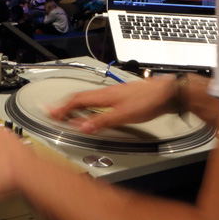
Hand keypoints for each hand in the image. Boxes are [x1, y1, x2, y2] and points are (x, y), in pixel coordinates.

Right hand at [46, 75, 176, 132]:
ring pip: (88, 98)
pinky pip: (96, 100)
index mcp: (103, 96)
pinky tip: (90, 109)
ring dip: (75, 105)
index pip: (76, 101)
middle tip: (53, 111)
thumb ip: (101, 121)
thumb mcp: (123, 116)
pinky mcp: (120, 97)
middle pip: (79, 98)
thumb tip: (82, 127)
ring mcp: (113, 94)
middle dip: (64, 105)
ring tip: (67, 111)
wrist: (167, 93)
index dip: (62, 109)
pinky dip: (87, 105)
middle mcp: (105, 92)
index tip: (51, 114)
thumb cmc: (148, 102)